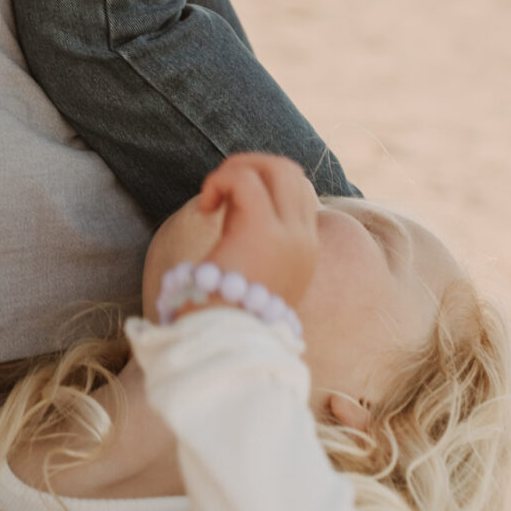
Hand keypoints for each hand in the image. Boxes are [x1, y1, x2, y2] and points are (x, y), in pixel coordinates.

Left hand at [192, 152, 319, 314]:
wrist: (227, 345)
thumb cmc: (225, 317)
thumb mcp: (249, 279)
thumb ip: (250, 245)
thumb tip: (226, 211)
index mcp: (305, 251)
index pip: (298, 190)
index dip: (263, 182)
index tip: (230, 203)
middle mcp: (304, 240)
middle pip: (290, 170)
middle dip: (251, 165)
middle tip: (220, 190)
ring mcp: (289, 234)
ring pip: (274, 167)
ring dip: (236, 170)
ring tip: (213, 198)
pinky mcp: (263, 231)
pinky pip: (244, 179)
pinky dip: (219, 181)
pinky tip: (205, 209)